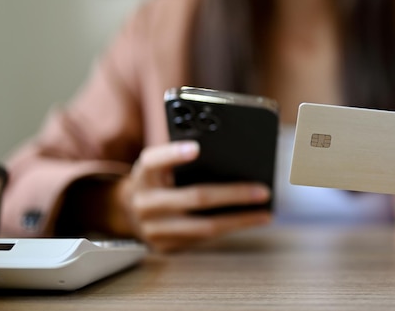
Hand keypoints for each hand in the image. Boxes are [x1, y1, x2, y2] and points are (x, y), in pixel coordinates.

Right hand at [115, 141, 271, 251]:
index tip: (197, 149)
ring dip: (239, 220)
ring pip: (204, 226)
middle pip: (194, 197)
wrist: (129, 211)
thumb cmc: (157, 179)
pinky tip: (248, 221)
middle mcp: (145, 202)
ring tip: (265, 212)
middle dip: (234, 194)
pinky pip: (203, 239)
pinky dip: (229, 229)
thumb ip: (182, 157)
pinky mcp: (166, 246)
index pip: (154, 160)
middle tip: (263, 191)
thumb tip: (230, 157)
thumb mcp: (160, 164)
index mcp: (144, 174)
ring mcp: (154, 229)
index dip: (174, 154)